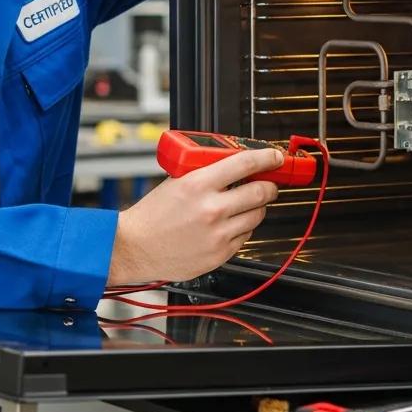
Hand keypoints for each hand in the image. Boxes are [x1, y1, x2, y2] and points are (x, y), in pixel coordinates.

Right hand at [107, 146, 283, 285]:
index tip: (275, 157)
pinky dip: (242, 227)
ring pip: (257, 215)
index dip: (267, 158)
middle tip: (268, 183)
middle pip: (260, 192)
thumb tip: (232, 163)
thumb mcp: (176, 181)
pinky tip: (228, 224)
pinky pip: (245, 236)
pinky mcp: (220, 254)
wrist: (135, 248)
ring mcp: (218, 234)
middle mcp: (212, 209)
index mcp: (198, 184)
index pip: (245, 163)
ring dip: (256, 208)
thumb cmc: (152, 215)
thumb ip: (205, 171)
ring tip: (243, 205)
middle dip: (269, 186)